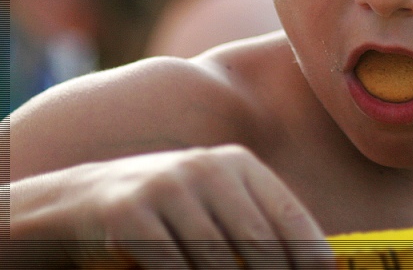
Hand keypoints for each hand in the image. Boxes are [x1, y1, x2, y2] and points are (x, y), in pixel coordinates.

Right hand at [9, 144, 334, 268]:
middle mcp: (208, 169)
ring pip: (217, 264)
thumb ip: (259, 225)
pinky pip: (174, 268)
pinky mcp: (131, 215)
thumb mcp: (216, 202)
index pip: (291, 222)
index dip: (309, 263)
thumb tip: (315, 263)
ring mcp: (167, 188)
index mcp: (239, 165)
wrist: (84, 200)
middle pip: (260, 248)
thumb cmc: (168, 209)